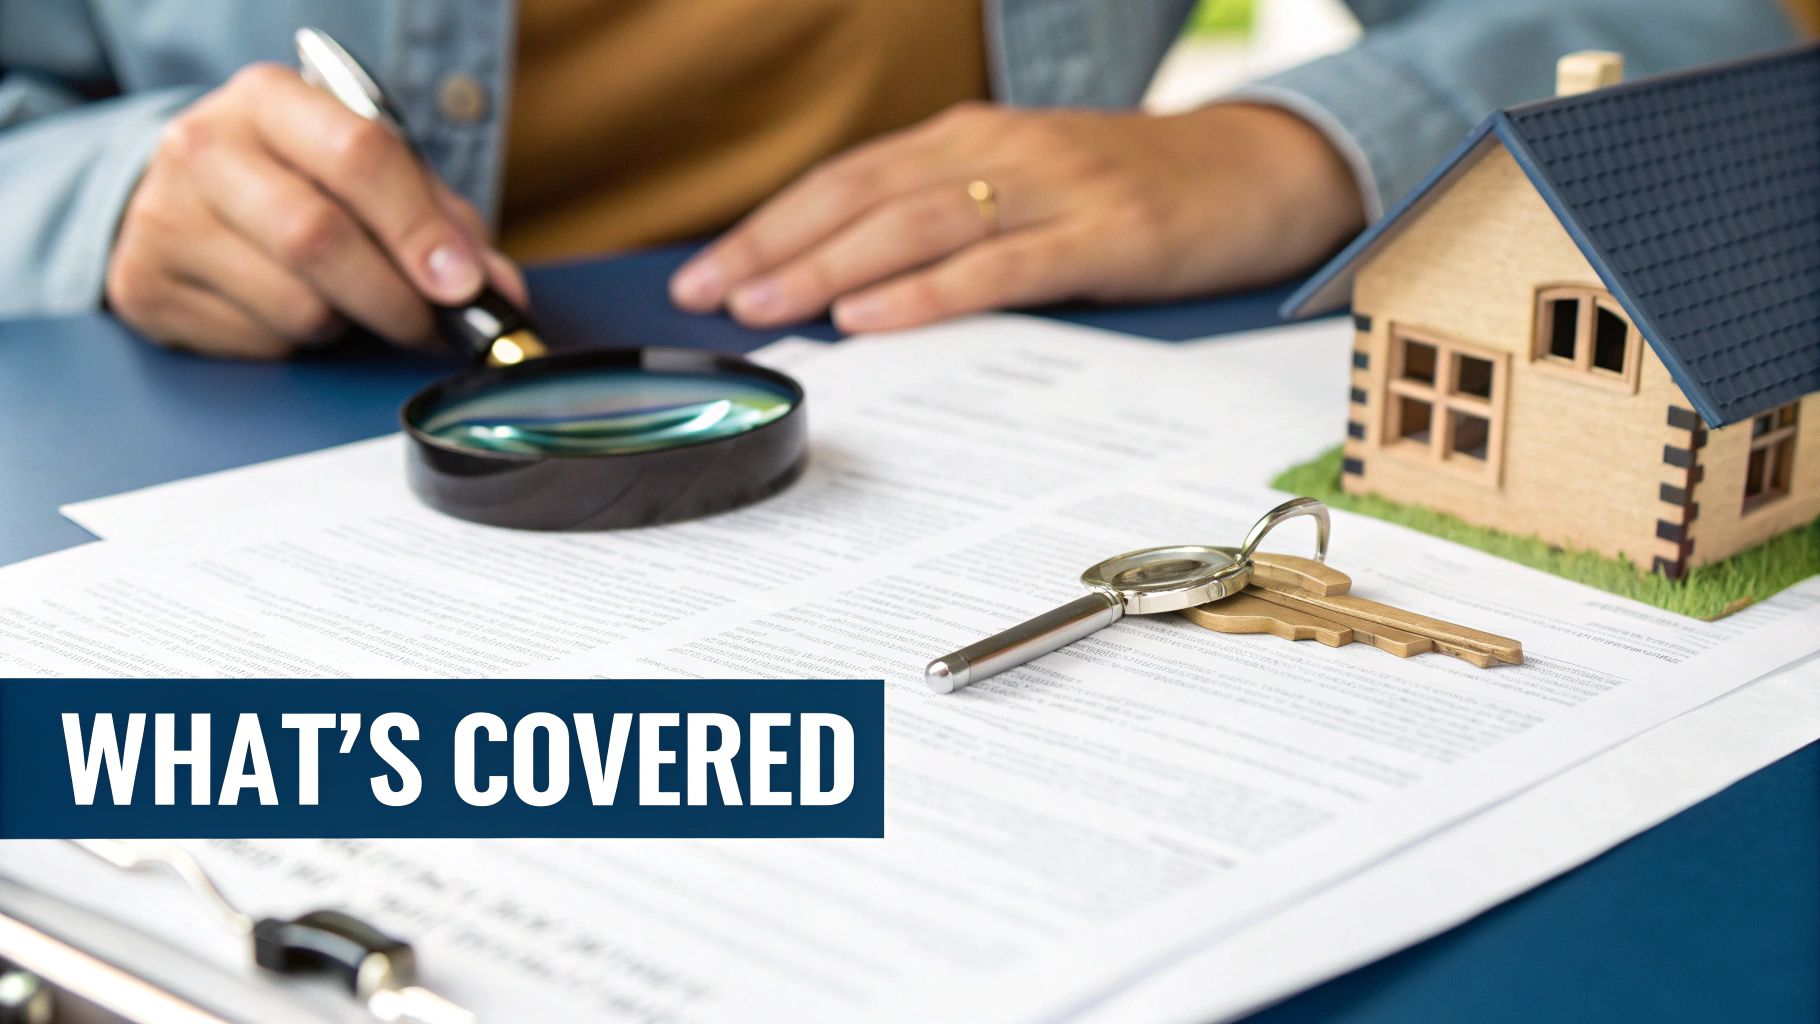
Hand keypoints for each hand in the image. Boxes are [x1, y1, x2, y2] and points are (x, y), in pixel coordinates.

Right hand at [107, 63, 525, 358]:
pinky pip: (259, 344)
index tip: (463, 284)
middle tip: (429, 323)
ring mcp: (164, 218)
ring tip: (348, 304)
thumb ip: (440, 222)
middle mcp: (203, 147)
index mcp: (269, 99)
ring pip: (295, 304)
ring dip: (347, 324)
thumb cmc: (295, 183)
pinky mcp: (146, 287)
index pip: (358, 155)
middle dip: (393, 296)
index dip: (421, 229)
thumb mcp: (364, 174)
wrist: (180, 197)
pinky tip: (290, 313)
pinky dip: (298, 346)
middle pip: (318, 237)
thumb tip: (498, 291)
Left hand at [670, 102, 1364, 332]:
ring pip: (917, 224)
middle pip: (863, 197)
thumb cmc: (1137, 190)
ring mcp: (1053, 188)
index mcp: (974, 139)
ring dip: (830, 267)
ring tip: (767, 307)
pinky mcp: (1104, 234)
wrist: (1265, 170)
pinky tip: (873, 319)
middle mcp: (1001, 150)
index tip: (704, 275)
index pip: (848, 180)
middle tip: (708, 298)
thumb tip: (852, 283)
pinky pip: (1000, 266)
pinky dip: (928, 292)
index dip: (770, 225)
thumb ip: (952, 223)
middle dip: (775, 249)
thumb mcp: (1031, 189)